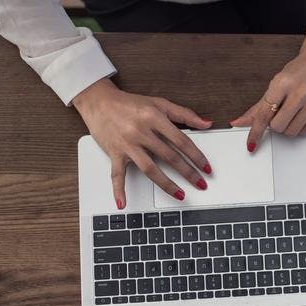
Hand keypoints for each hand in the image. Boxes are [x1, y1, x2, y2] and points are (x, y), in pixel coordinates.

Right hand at [72, 78, 213, 208]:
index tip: (207, 167)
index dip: (196, 156)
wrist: (98, 101)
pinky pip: (117, 175)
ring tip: (180, 195)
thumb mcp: (159, 103)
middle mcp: (141, 131)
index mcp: (154, 117)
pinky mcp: (115, 153)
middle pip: (169, 156)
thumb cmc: (129, 103)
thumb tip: (206, 123)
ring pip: (150, 168)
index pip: (181, 140)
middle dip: (188, 172)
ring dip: (167, 184)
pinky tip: (123, 203)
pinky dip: (118, 190)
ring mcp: (127, 144)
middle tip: (201, 184)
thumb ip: (184, 114)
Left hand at [230, 28, 305, 150]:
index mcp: (283, 82)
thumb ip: (258, 107)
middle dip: (276, 124)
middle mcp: (300, 92)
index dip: (256, 132)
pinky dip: (301, 126)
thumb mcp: (276, 84)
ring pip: (292, 132)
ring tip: (294, 111)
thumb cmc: (299, 71)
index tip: (251, 144)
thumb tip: (239, 122)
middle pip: (278, 127)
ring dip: (289, 126)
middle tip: (281, 112)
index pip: (264, 114)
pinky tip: (304, 112)